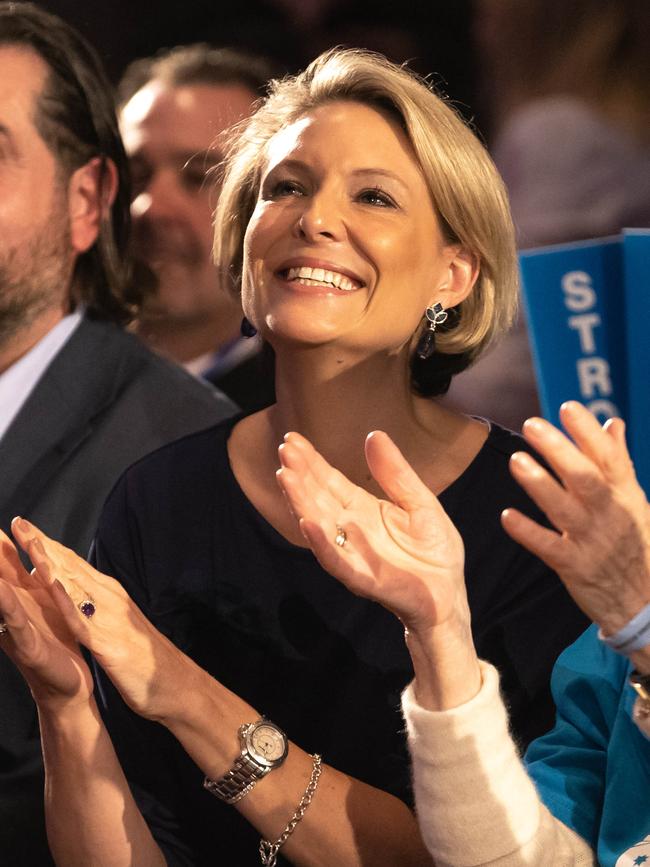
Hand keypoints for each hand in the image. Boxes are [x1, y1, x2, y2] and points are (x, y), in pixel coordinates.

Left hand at [11, 518, 192, 722]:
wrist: (179, 685)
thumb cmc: (148, 659)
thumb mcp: (119, 626)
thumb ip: (99, 608)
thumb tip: (76, 592)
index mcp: (110, 596)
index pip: (73, 564)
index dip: (48, 544)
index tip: (24, 525)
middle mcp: (111, 600)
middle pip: (72, 567)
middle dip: (43, 544)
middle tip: (18, 522)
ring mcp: (111, 620)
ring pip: (76, 586)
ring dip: (52, 564)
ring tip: (30, 543)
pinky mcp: (110, 645)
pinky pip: (84, 621)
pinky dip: (67, 602)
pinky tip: (52, 588)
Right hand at [276, 430, 468, 637]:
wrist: (450, 596)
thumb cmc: (435, 553)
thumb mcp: (420, 502)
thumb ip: (396, 473)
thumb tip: (374, 434)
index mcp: (362, 510)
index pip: (329, 482)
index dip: (311, 462)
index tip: (292, 439)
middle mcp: (350, 531)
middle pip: (318, 499)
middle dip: (300, 475)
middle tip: (284, 450)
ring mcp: (354, 555)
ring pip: (320, 527)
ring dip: (301, 503)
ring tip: (286, 477)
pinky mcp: (365, 579)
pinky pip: (339, 563)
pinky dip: (322, 545)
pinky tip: (309, 524)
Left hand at [501, 401, 649, 633]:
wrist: (644, 602)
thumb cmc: (633, 543)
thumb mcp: (634, 500)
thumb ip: (619, 460)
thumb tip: (613, 422)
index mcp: (624, 494)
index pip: (608, 456)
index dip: (588, 431)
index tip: (567, 407)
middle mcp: (609, 513)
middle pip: (585, 477)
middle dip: (559, 450)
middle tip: (532, 425)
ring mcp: (592, 540)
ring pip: (565, 509)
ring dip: (539, 484)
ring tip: (516, 460)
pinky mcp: (575, 567)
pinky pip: (550, 547)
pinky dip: (528, 532)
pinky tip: (507, 515)